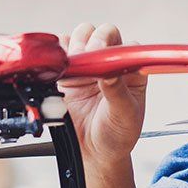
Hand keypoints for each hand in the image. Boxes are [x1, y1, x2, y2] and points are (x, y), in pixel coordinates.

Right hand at [57, 23, 147, 166]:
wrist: (95, 153)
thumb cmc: (117, 135)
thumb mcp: (124, 116)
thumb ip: (118, 93)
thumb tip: (110, 73)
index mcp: (131, 71)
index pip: (125, 46)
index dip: (113, 46)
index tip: (102, 56)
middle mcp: (110, 64)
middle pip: (100, 34)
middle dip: (92, 41)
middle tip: (84, 56)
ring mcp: (88, 67)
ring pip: (79, 38)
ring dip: (74, 46)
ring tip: (72, 64)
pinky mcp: (68, 74)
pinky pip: (59, 54)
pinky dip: (56, 56)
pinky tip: (59, 67)